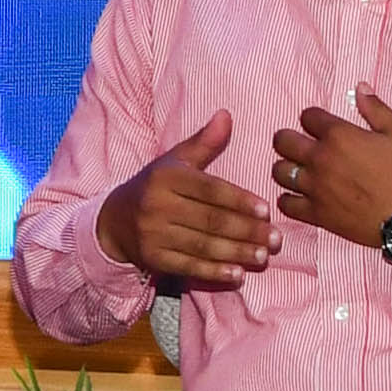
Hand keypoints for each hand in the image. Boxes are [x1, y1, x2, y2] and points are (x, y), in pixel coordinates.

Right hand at [100, 115, 275, 285]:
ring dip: (237, 253)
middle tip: (276, 238)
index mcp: (166, 176)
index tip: (266, 210)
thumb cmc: (156, 186)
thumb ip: (204, 142)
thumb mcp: (175, 160)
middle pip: (210, 220)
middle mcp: (157, 204)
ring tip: (264, 256)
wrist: (115, 220)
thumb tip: (227, 115)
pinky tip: (238, 275)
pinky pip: (188, 266)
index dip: (239, 200)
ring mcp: (153, 234)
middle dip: (246, 230)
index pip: (209, 189)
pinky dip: (214, 272)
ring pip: (203, 246)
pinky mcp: (152, 258)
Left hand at [271, 89, 391, 247]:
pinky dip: (288, 199)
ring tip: (297, 169)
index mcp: (339, 136)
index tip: (319, 124)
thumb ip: (376, 108)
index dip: (313, 118)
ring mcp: (315, 188)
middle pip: (283, 141)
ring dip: (286, 167)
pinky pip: (286, 204)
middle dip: (288, 138)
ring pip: (279, 172)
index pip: (308, 116)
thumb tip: (360, 88)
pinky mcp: (316, 213)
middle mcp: (321, 159)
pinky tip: (297, 196)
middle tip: (298, 143)